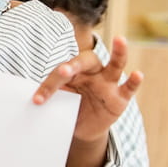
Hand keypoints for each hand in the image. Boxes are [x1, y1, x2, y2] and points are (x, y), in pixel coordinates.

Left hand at [33, 36, 142, 166]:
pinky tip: (138, 74)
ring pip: (115, 65)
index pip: (61, 72)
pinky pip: (128, 88)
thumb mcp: (57, 102)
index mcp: (73, 70)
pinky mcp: (120, 98)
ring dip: (119, 52)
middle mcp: (92, 72)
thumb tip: (29, 101)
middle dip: (73, 65)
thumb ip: (49, 97)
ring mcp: (109, 83)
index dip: (48, 86)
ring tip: (120, 40)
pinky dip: (134, 81)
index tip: (37, 99)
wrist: (82, 127)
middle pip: (85, 61)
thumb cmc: (68, 107)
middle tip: (63, 72)